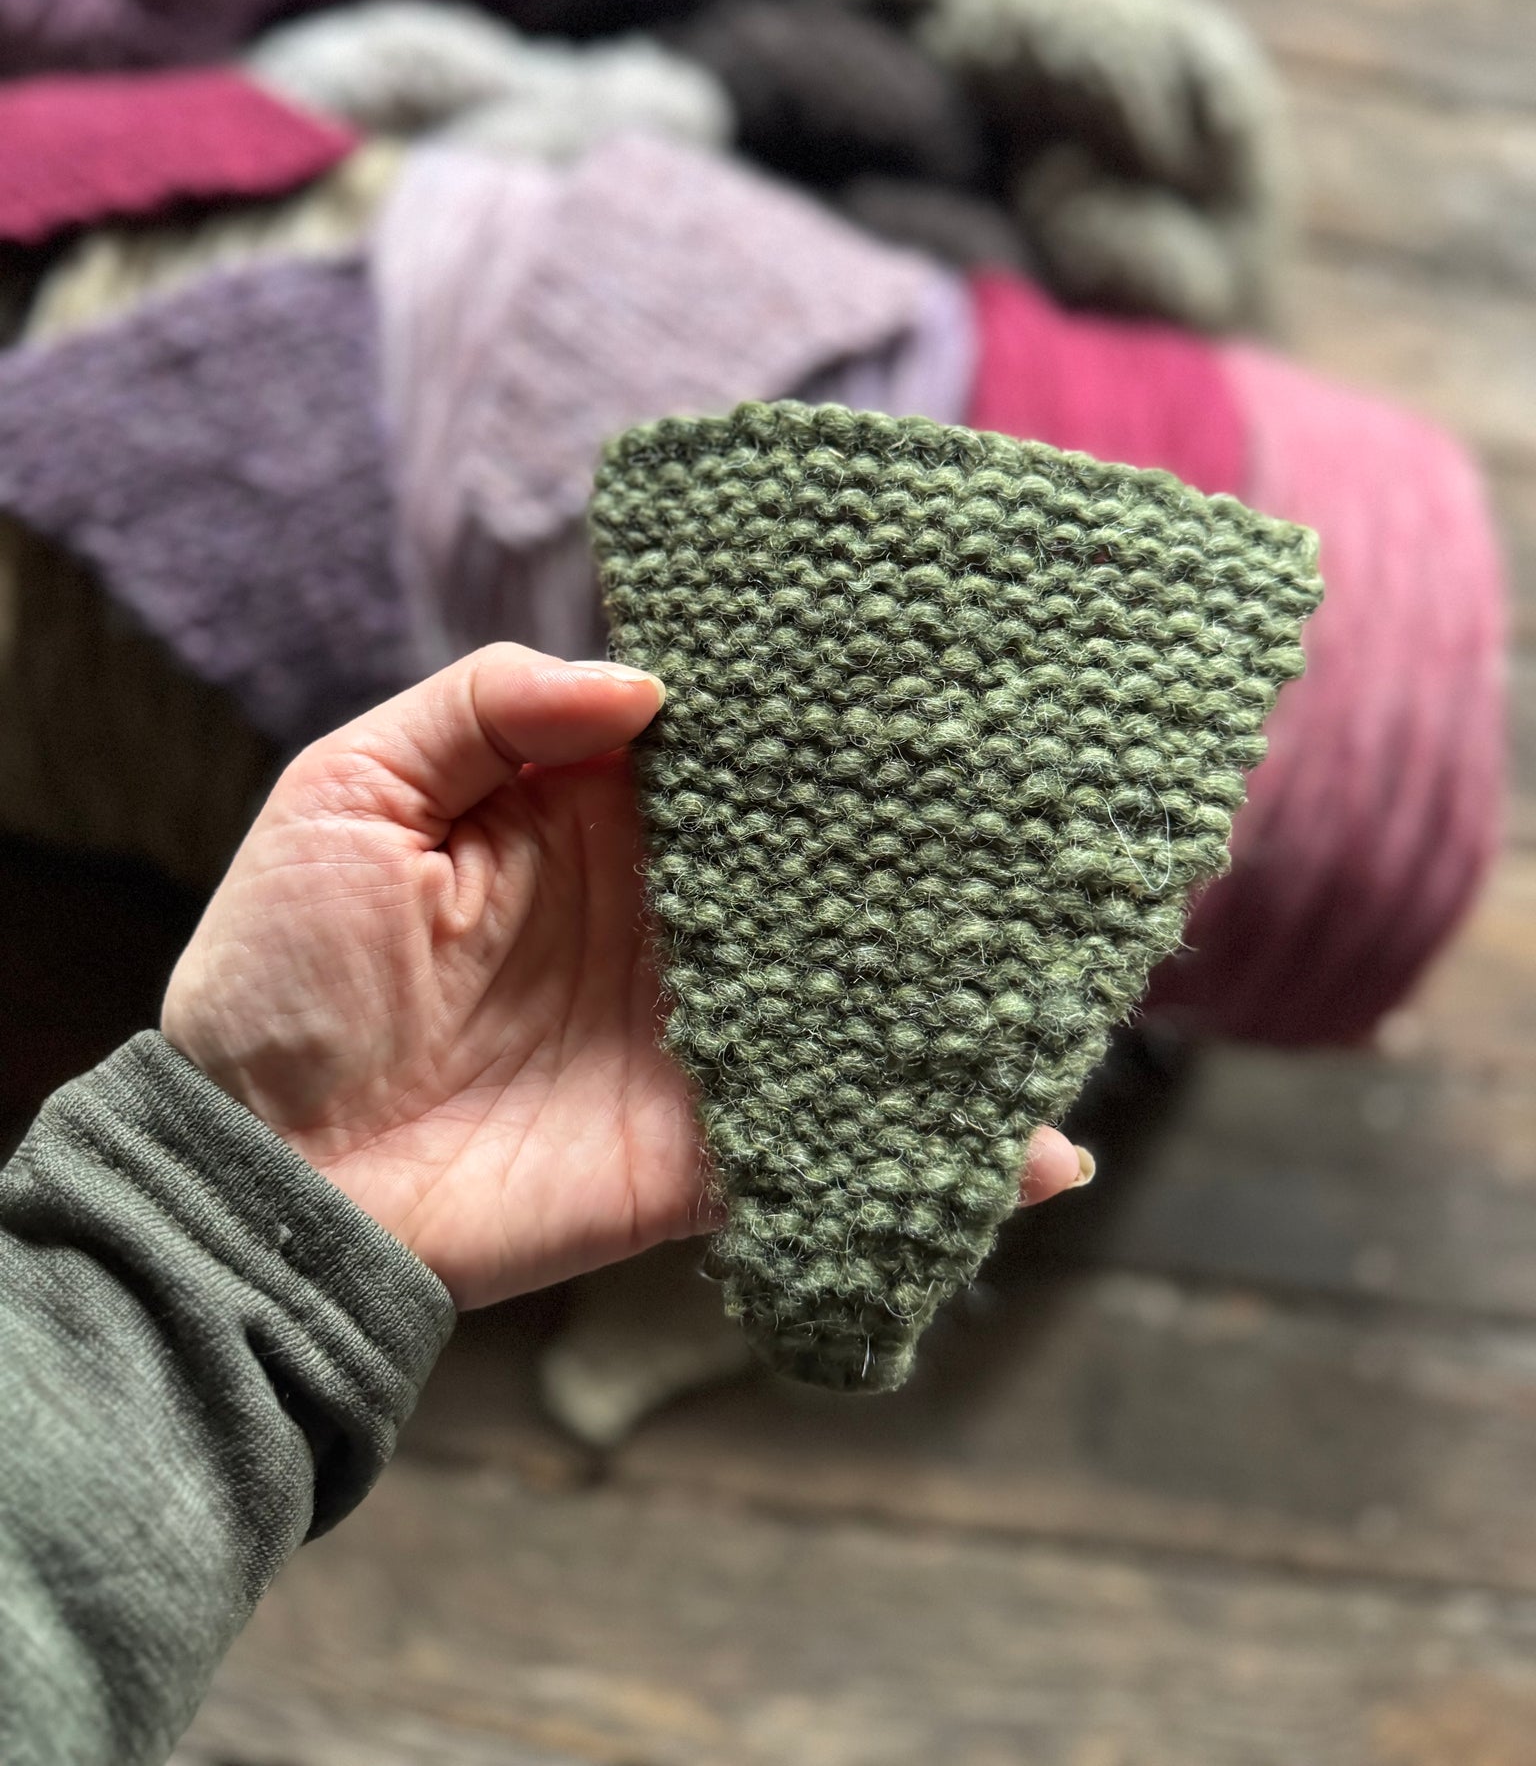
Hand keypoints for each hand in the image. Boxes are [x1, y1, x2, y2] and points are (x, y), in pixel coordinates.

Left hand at [163, 645, 1087, 1308]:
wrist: (261, 1173)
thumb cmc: (281, 966)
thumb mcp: (350, 790)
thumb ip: (489, 706)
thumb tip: (651, 685)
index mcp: (592, 818)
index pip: (724, 749)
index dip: (797, 708)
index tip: (898, 661)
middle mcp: (667, 916)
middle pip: (810, 859)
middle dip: (911, 832)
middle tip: (1031, 788)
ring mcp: (697, 1030)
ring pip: (847, 988)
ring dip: (947, 975)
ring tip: (1070, 944)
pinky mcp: (706, 1147)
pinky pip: (829, 1133)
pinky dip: (929, 1142)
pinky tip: (1038, 1140)